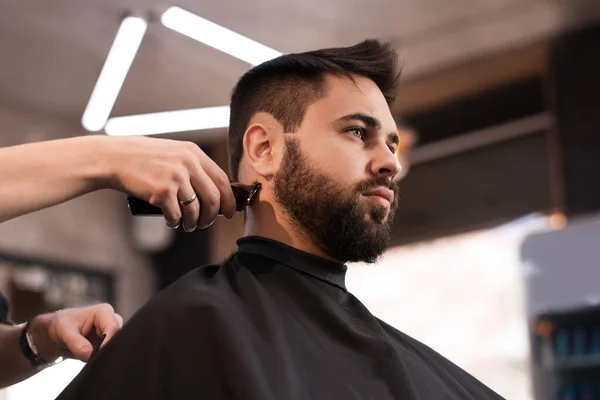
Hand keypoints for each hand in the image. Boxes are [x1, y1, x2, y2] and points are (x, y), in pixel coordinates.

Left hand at [29, 304, 122, 362]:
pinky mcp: (107, 343)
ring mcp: (110, 332)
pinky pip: (110, 351)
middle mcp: (111, 320)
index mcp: (104, 311)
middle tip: (93, 358)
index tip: (95, 355)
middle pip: (118, 337)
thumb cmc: (59, 326)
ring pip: (115, 346)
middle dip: (106, 349)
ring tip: (90, 358)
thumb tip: (89, 354)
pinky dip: (101, 357)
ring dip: (103, 354)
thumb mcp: (63, 331)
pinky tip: (92, 359)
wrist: (54, 333)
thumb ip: (75, 342)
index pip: (113, 328)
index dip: (106, 342)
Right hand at [101, 136, 236, 231]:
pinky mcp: (162, 191)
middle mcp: (188, 163)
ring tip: (189, 226)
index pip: (222, 180)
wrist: (114, 158)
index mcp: (194, 153)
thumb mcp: (174, 153)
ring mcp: (175, 177)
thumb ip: (194, 166)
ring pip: (195, 210)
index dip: (229, 200)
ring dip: (194, 223)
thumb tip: (215, 192)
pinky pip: (176, 215)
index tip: (230, 212)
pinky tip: (172, 222)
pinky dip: (175, 222)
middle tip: (206, 223)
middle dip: (212, 216)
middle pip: (213, 198)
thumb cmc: (144, 158)